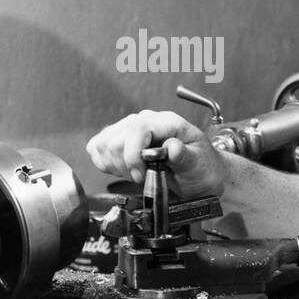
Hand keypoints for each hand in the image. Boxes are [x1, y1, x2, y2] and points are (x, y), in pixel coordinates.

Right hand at [85, 110, 225, 197]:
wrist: (201, 176)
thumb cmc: (201, 168)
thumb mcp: (199, 164)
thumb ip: (184, 155)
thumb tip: (171, 148)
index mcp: (166, 122)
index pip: (136, 130)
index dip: (132, 156)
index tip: (141, 174)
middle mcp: (146, 121)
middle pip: (115, 139)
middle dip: (125, 165)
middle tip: (142, 177)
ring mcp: (131, 128)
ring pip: (103, 143)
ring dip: (115, 166)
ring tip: (135, 173)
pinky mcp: (121, 139)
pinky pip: (97, 147)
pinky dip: (105, 163)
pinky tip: (124, 169)